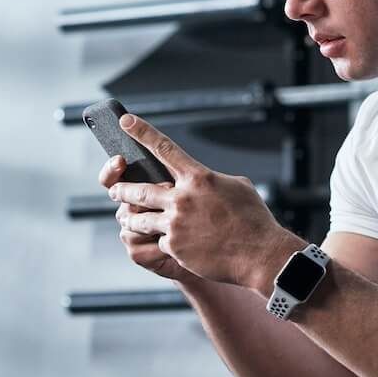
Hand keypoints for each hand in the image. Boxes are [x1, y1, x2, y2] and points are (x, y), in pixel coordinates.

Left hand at [106, 115, 301, 289]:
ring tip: (127, 218)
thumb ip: (211, 180)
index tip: (126, 121)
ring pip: (139, 218)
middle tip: (116, 190)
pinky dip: (163, 241)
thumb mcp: (237, 187)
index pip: (164, 148)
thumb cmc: (253, 220)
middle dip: (122, 189)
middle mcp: (182, 198)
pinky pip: (159, 241)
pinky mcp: (174, 247)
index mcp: (199, 178)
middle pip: (139, 189)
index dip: (142, 132)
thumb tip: (202, 178)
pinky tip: (170, 244)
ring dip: (131, 218)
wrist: (260, 255)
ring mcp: (176, 224)